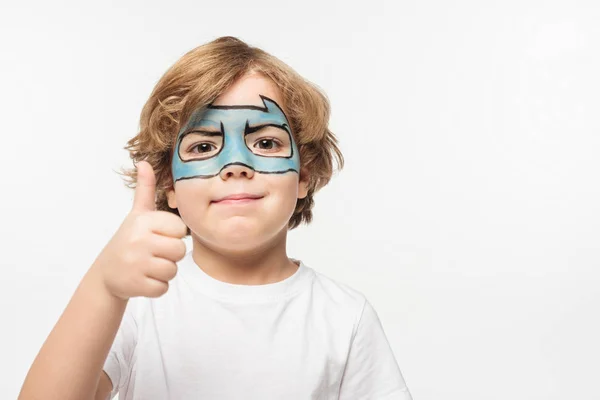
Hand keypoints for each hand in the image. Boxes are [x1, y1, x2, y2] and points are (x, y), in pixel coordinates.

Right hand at [93, 161, 187, 299]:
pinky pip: (163, 288)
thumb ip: (145, 190)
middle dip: (170, 255)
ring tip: (147, 265)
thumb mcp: (137, 214)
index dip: (172, 235)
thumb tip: (144, 162)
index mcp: (143, 221)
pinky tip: (142, 279)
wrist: (106, 273)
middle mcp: (139, 240)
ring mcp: (136, 264)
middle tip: (152, 253)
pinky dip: (156, 287)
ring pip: (173, 271)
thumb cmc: (129, 240)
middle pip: (179, 251)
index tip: (157, 236)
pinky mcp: (136, 285)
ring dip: (164, 272)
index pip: (180, 230)